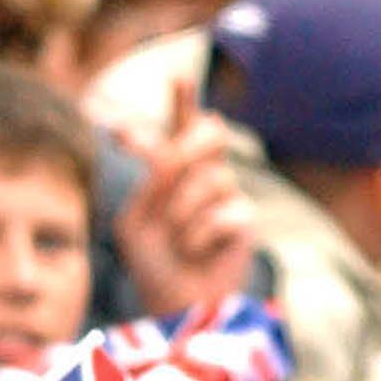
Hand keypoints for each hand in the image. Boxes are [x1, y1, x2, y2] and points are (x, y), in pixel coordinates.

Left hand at [112, 76, 257, 317]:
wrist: (177, 305)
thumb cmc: (152, 264)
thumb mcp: (136, 220)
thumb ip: (151, 186)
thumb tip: (176, 155)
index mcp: (175, 172)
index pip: (181, 127)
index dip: (183, 101)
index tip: (179, 76)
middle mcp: (205, 176)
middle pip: (209, 133)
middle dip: (183, 147)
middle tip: (159, 164)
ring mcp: (227, 197)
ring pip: (210, 178)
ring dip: (184, 210)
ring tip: (178, 240)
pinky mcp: (245, 221)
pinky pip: (224, 213)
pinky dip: (201, 235)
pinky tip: (196, 253)